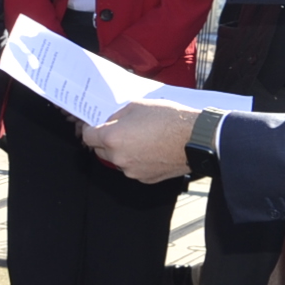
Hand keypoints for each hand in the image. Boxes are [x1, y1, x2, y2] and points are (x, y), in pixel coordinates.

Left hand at [80, 98, 197, 183]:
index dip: (90, 129)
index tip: (94, 125)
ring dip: (123, 150)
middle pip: (100, 150)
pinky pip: (134, 168)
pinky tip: (151, 148)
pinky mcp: (146, 178)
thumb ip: (117, 116)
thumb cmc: (169, 119)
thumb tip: (109, 122)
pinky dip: (137, 160)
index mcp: (112, 138)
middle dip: (106, 140)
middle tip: (121, 129)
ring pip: (118, 160)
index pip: (88, 136)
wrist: (197, 139)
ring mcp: (132, 171)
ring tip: (141, 137)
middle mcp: (118, 158)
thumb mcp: (137, 106)